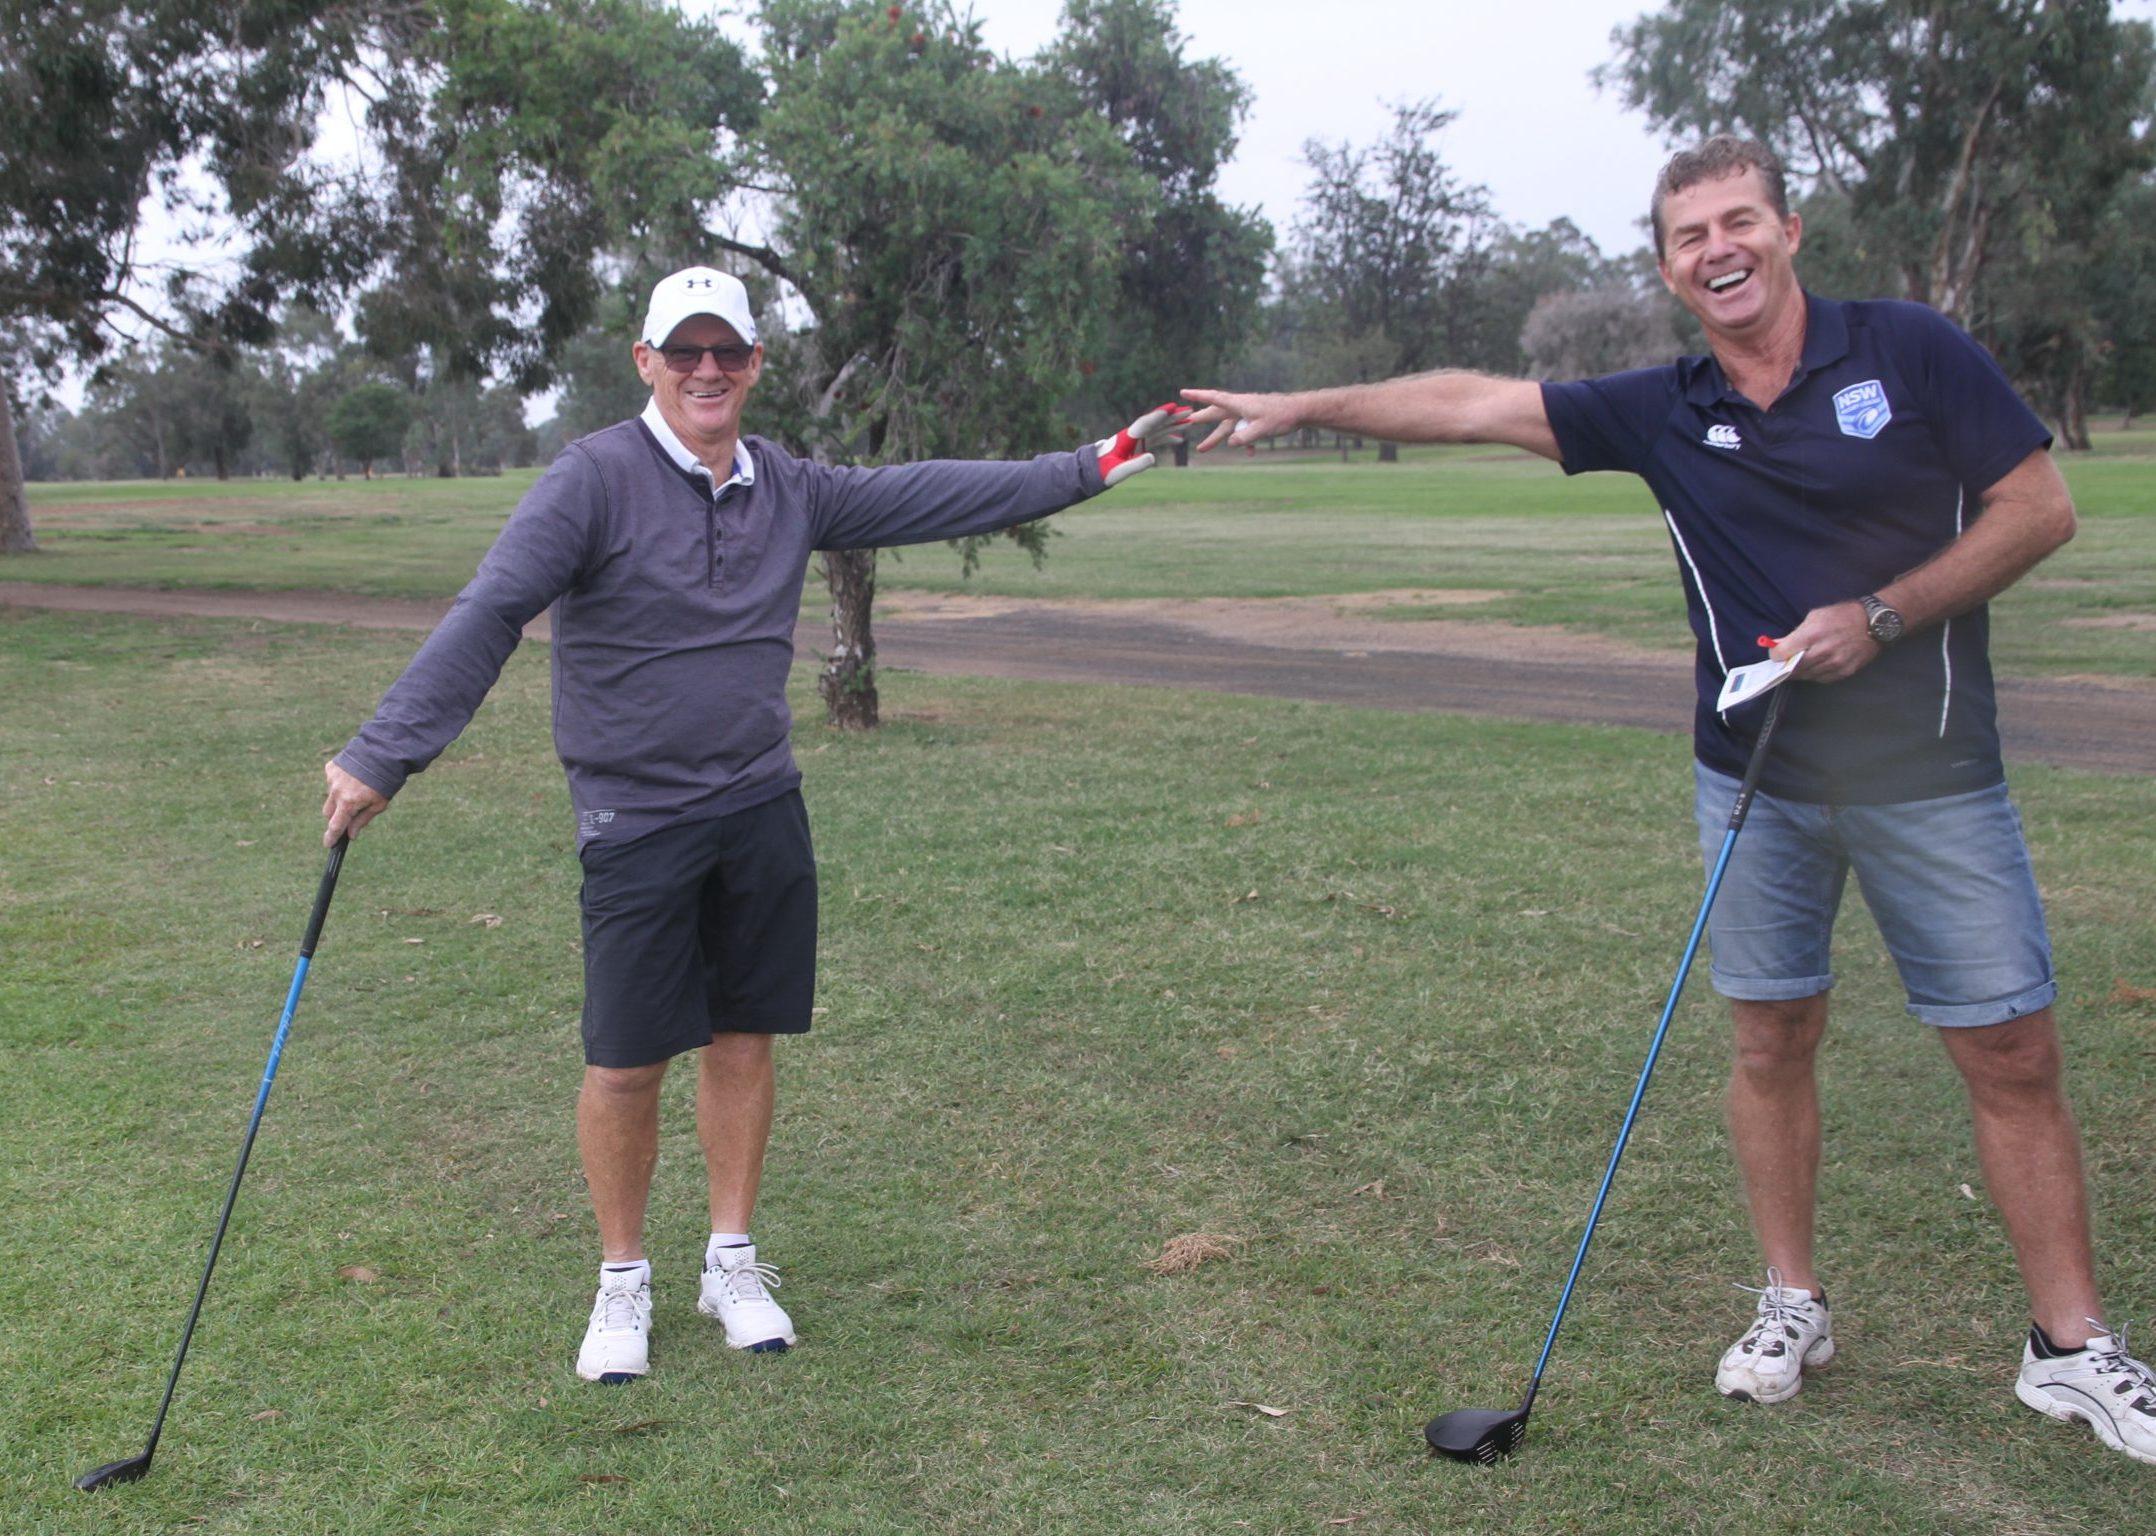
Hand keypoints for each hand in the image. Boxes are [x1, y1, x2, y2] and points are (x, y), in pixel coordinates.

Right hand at [323, 760, 390, 847]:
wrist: (384, 753)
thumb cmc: (385, 781)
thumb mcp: (379, 804)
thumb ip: (362, 820)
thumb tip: (351, 835)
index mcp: (348, 803)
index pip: (335, 825)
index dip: (331, 837)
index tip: (328, 844)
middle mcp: (336, 791)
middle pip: (329, 812)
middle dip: (337, 816)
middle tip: (350, 813)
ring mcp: (331, 779)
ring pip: (331, 796)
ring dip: (339, 798)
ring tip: (358, 789)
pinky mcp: (331, 768)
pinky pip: (332, 781)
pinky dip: (340, 783)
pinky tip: (354, 777)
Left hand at [1093, 403, 1196, 487]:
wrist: (1092, 471)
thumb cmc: (1103, 471)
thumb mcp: (1118, 472)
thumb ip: (1135, 465)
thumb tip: (1153, 457)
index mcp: (1126, 438)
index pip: (1145, 423)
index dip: (1158, 415)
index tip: (1172, 407)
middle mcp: (1133, 436)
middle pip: (1155, 423)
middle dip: (1172, 416)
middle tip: (1189, 410)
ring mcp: (1136, 440)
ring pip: (1158, 429)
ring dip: (1174, 425)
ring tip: (1190, 420)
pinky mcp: (1138, 446)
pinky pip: (1156, 439)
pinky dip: (1168, 438)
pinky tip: (1180, 439)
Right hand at [1180, 388, 1295, 451]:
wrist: (1300, 411)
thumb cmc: (1281, 417)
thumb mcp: (1261, 430)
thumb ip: (1244, 437)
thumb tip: (1231, 443)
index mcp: (1239, 404)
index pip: (1214, 398)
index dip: (1197, 395)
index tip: (1183, 392)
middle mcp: (1240, 406)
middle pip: (1216, 413)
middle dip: (1202, 418)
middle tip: (1187, 421)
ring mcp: (1247, 413)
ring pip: (1227, 426)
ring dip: (1216, 438)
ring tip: (1201, 449)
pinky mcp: (1255, 419)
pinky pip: (1243, 431)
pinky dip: (1243, 441)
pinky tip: (1250, 453)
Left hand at [1769, 601, 1878, 682]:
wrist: (1874, 623)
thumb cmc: (1843, 615)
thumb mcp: (1816, 616)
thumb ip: (1796, 633)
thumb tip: (1780, 645)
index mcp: (1813, 634)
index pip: (1783, 653)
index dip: (1775, 654)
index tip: (1776, 653)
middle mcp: (1823, 651)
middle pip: (1793, 668)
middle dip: (1785, 666)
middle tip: (1783, 664)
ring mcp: (1835, 664)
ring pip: (1807, 676)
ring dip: (1799, 672)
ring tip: (1798, 665)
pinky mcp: (1845, 672)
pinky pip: (1822, 679)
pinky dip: (1815, 674)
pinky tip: (1815, 667)